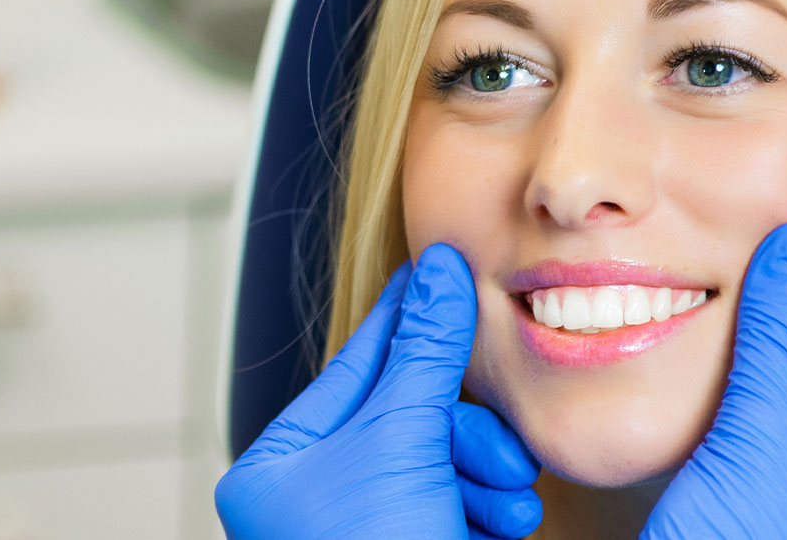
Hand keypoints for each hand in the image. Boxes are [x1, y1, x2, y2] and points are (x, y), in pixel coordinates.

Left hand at [215, 245, 542, 539]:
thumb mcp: (401, 443)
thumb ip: (425, 354)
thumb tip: (441, 273)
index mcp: (279, 467)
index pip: (356, 369)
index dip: (410, 322)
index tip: (448, 276)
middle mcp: (313, 498)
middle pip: (408, 416)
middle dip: (464, 428)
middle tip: (496, 443)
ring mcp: (364, 531)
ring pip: (442, 461)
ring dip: (485, 472)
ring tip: (507, 497)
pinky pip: (457, 505)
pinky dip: (488, 509)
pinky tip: (505, 522)